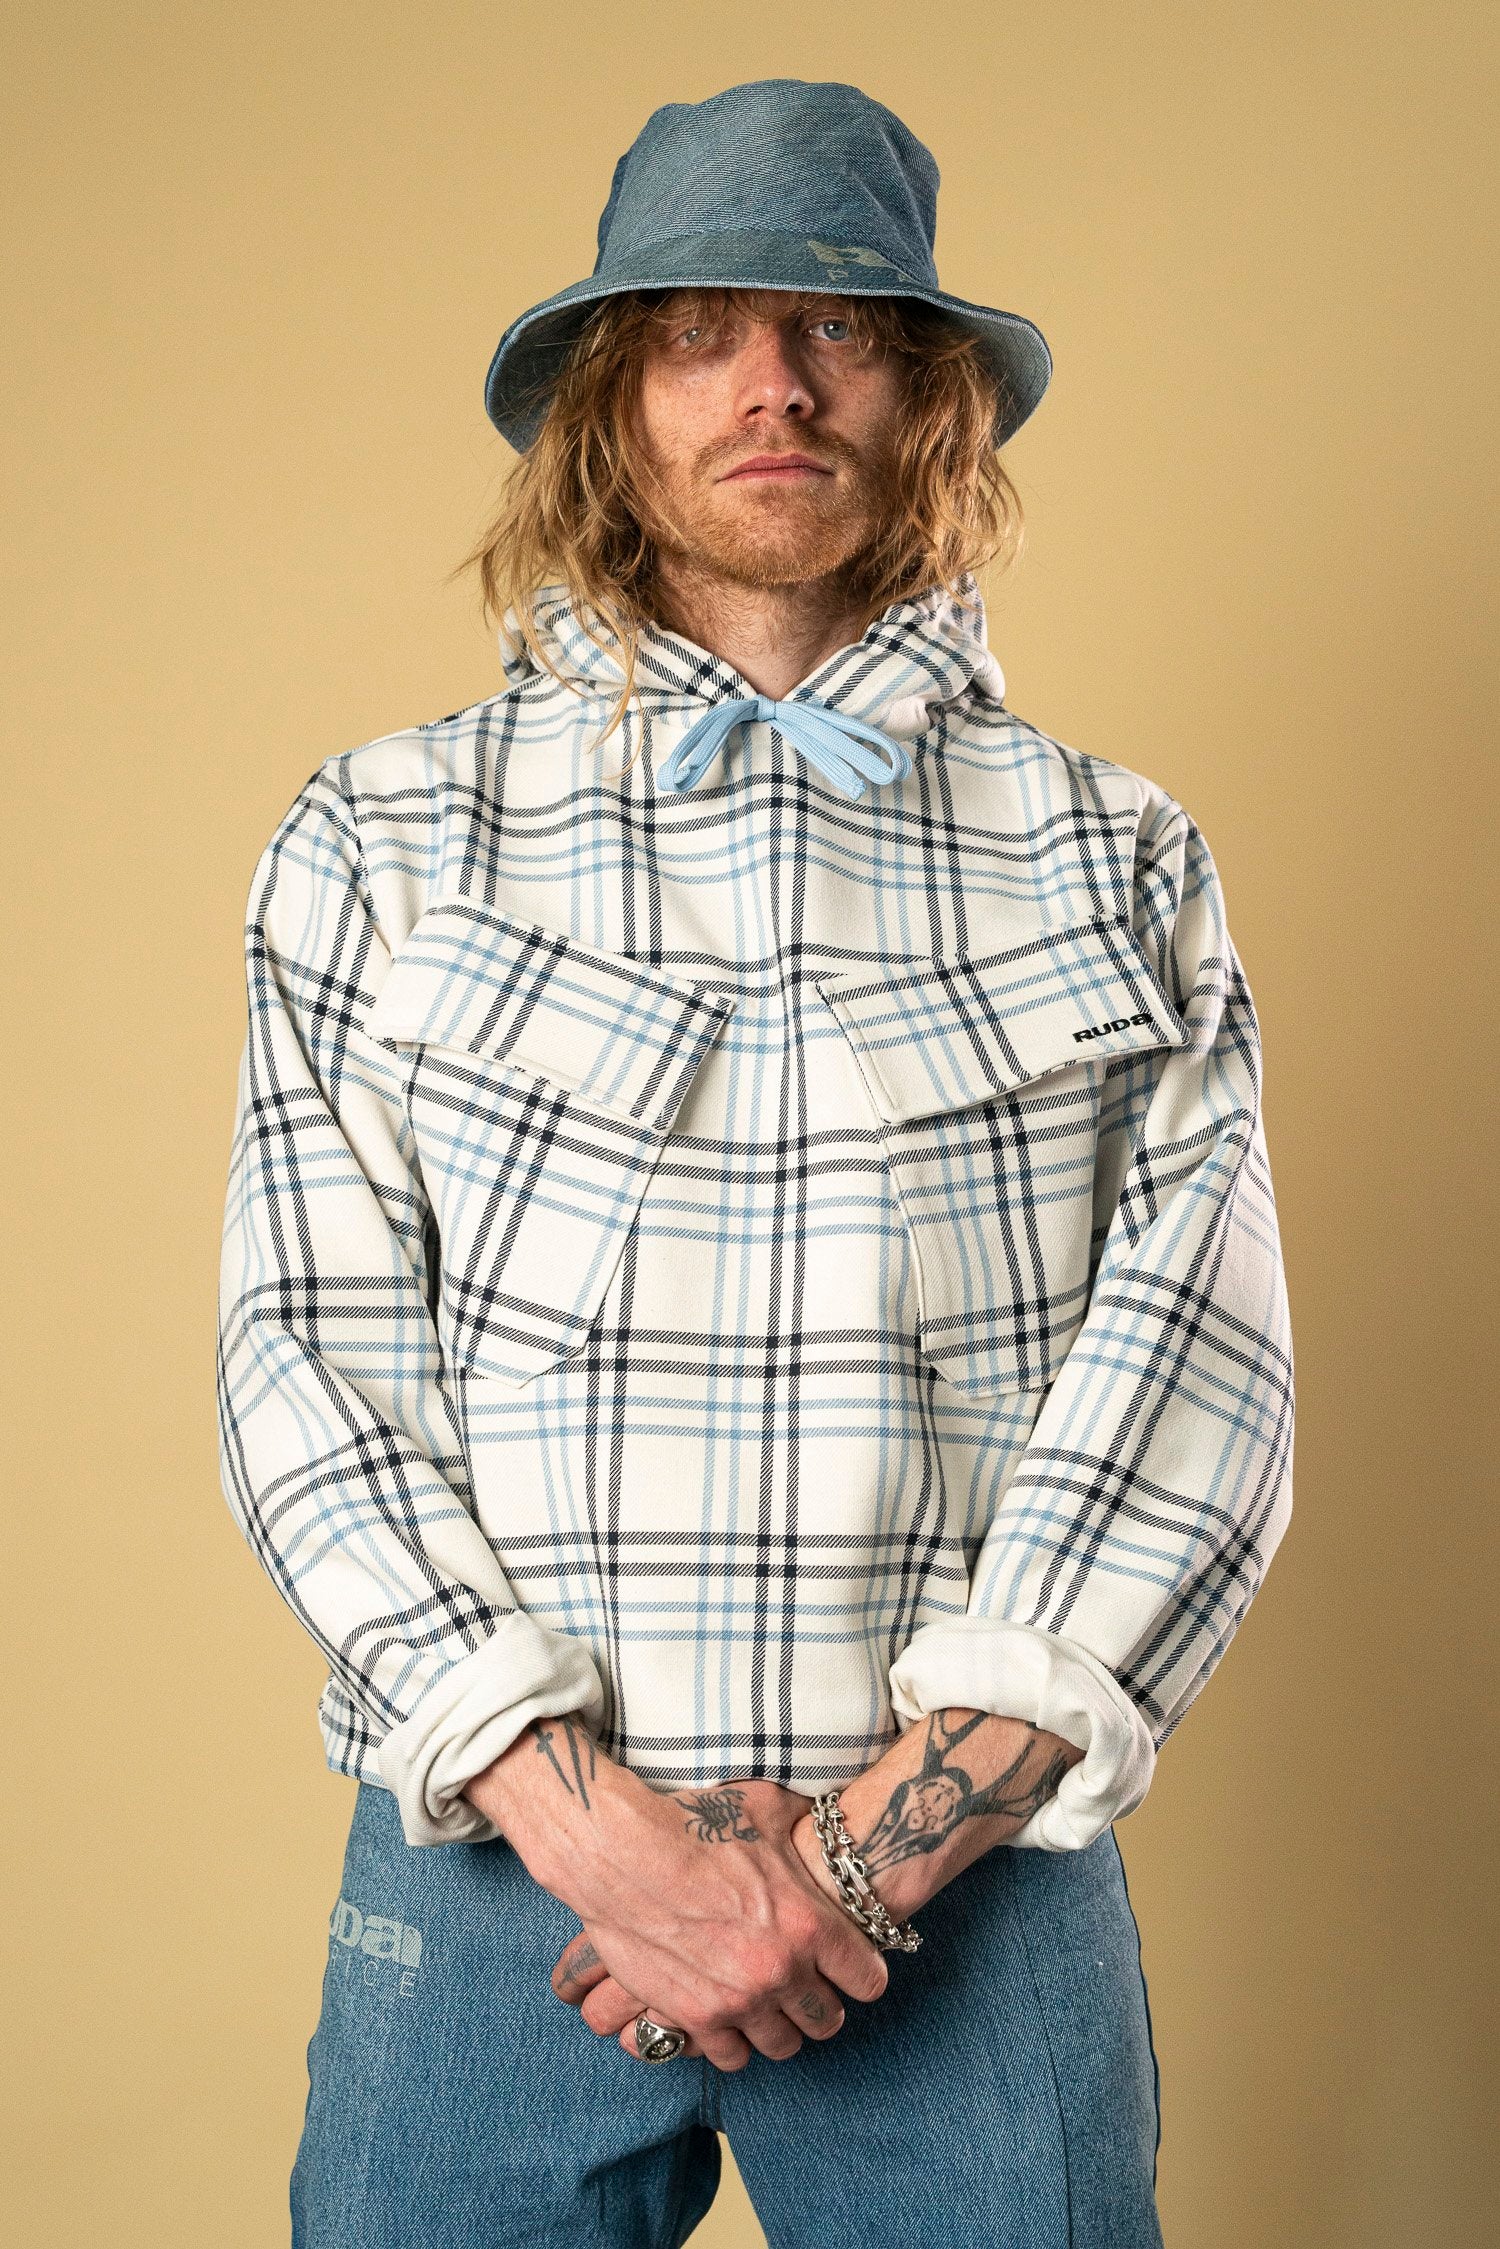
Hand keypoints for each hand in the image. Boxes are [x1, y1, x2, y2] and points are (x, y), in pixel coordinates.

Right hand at [551, 1782, 860, 2063]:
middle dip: (820, 2004)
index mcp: (809, 1922)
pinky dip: (733, 2040)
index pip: (868, 1980)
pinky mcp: (696, 2018)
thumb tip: (824, 1820)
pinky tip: (727, 2015)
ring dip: (777, 2026)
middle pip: (828, 2021)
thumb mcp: (765, 1808)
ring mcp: (739, 2000)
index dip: (860, 1972)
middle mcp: (782, 1969)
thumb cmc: (693, 1823)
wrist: (621, 1852)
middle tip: (803, 1986)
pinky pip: (732, 2056)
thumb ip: (805, 1823)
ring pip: (783, 2045)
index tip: (846, 1966)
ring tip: (765, 2003)